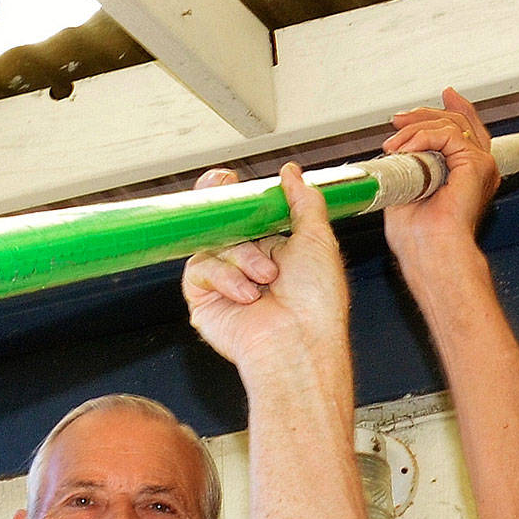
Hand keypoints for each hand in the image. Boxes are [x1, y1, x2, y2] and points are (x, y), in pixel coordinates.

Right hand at [183, 163, 349, 383]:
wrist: (299, 344)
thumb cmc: (316, 305)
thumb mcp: (318, 239)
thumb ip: (304, 201)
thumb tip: (293, 174)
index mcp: (275, 251)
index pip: (246, 216)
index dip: (236, 196)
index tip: (230, 179)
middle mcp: (249, 266)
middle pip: (222, 224)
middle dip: (223, 209)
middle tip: (222, 189)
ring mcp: (225, 283)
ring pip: (214, 243)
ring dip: (243, 256)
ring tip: (266, 278)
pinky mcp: (204, 299)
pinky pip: (200, 268)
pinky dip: (225, 277)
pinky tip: (247, 295)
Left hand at [381, 87, 498, 267]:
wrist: (429, 249)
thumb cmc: (418, 236)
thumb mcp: (407, 189)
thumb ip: (409, 165)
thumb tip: (395, 148)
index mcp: (464, 176)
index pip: (462, 133)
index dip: (449, 111)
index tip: (427, 104)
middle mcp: (476, 169)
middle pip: (458, 121)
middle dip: (424, 115)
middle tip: (398, 120)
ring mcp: (480, 165)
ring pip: (451, 124)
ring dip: (415, 129)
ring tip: (395, 146)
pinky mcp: (477, 164)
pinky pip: (449, 133)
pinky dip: (424, 136)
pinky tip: (408, 148)